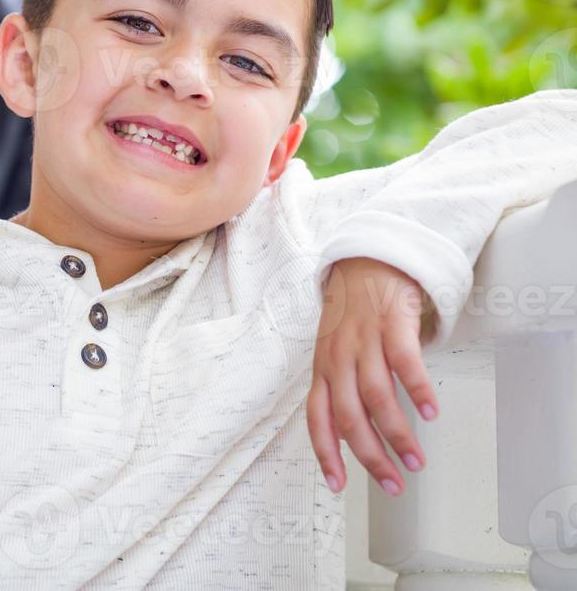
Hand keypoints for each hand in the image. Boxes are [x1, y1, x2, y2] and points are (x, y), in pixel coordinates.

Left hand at [308, 257, 438, 497]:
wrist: (366, 263)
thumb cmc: (352, 315)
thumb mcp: (336, 354)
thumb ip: (342, 391)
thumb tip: (355, 436)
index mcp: (322, 369)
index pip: (317, 419)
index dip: (326, 454)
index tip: (339, 485)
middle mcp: (338, 358)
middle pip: (348, 416)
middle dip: (370, 456)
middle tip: (392, 482)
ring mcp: (364, 341)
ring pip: (376, 396)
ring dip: (398, 433)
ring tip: (416, 459)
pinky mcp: (392, 325)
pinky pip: (405, 363)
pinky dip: (418, 390)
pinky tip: (431, 412)